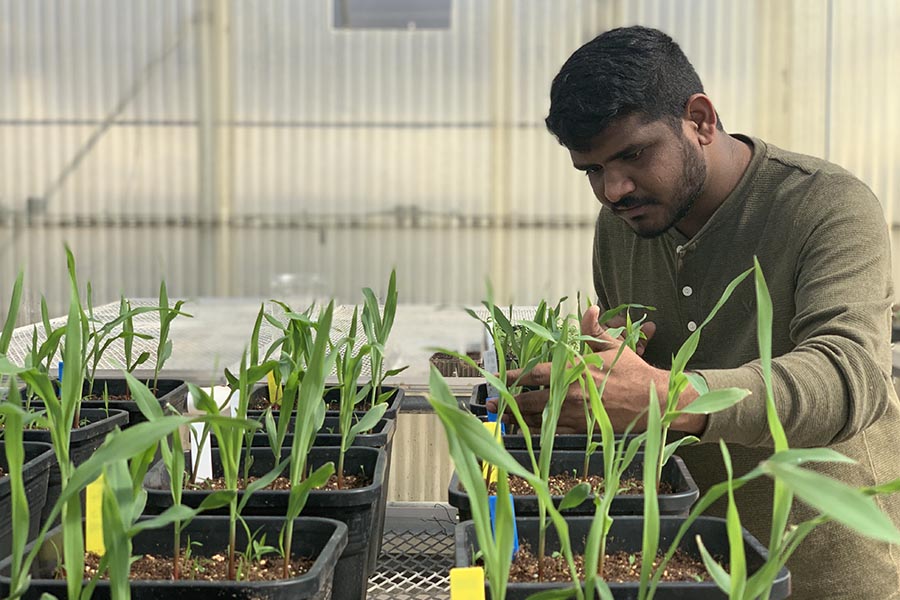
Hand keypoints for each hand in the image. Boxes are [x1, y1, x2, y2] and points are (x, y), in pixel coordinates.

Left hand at [485, 306, 704, 433]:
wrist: (654, 400)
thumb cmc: (633, 372)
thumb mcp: (614, 346)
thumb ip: (594, 330)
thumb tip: (588, 309)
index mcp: (575, 369)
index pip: (536, 373)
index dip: (515, 377)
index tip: (502, 378)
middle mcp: (571, 392)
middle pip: (531, 399)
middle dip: (508, 403)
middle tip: (491, 405)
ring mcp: (576, 413)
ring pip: (539, 418)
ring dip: (519, 419)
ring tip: (502, 419)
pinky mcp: (583, 429)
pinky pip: (555, 432)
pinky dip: (539, 432)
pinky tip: (527, 432)